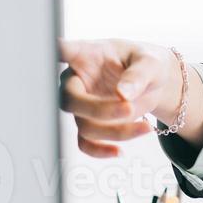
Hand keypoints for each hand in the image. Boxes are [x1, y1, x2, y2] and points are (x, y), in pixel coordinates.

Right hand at [57, 39, 183, 158]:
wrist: (154, 84)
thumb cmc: (147, 64)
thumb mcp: (150, 63)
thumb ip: (138, 75)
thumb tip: (122, 93)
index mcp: (86, 55)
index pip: (63, 51)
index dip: (53, 53)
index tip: (48, 51)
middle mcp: (76, 80)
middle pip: (69, 99)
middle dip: (100, 110)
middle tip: (129, 108)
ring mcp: (81, 104)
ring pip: (84, 125)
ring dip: (115, 131)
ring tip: (146, 128)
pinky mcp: (89, 123)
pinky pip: (84, 143)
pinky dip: (100, 150)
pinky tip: (119, 151)